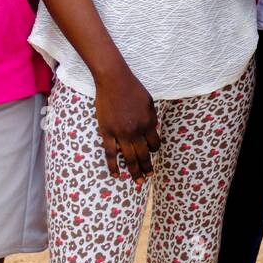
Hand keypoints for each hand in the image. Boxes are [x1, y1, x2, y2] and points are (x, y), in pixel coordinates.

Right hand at [93, 67, 159, 184]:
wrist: (114, 80)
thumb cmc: (133, 88)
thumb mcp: (149, 102)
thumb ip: (152, 118)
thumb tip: (153, 130)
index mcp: (149, 123)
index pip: (155, 144)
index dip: (154, 149)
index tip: (152, 152)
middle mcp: (136, 131)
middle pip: (144, 155)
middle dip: (147, 167)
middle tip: (149, 177)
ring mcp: (121, 133)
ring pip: (129, 158)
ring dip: (135, 171)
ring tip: (138, 181)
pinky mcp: (107, 132)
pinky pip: (110, 153)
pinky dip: (113, 166)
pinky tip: (116, 175)